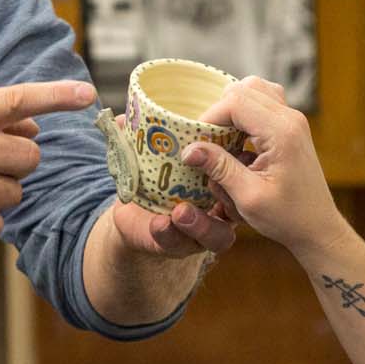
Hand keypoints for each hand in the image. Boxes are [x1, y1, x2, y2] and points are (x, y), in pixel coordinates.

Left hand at [103, 112, 236, 257]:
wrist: (131, 214)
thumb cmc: (152, 178)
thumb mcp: (148, 156)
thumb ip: (139, 138)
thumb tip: (121, 118)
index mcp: (219, 182)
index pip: (243, 175)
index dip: (243, 166)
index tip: (234, 150)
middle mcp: (218, 209)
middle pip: (239, 207)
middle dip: (228, 196)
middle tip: (213, 183)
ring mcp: (202, 232)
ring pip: (217, 236)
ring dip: (201, 224)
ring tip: (180, 213)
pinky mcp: (178, 245)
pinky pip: (180, 244)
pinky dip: (168, 234)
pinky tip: (159, 224)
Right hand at [180, 77, 346, 258]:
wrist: (318, 227)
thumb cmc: (288, 218)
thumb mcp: (248, 197)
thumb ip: (219, 169)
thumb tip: (188, 149)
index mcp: (282, 133)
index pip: (236, 102)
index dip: (209, 118)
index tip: (197, 144)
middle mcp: (291, 118)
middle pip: (243, 89)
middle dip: (219, 113)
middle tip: (209, 143)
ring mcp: (293, 119)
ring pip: (253, 89)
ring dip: (232, 110)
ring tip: (223, 139)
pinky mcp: (291, 126)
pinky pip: (263, 102)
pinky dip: (245, 114)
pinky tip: (238, 141)